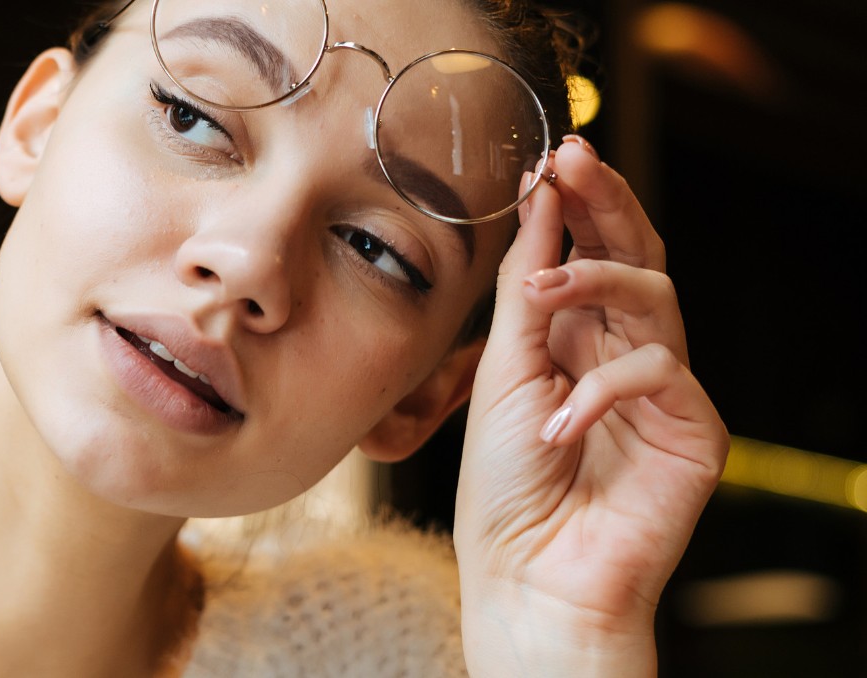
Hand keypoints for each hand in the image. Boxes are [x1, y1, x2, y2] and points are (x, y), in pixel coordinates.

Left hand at [454, 137, 729, 676]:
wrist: (528, 577)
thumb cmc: (504, 487)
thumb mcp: (499, 374)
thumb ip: (524, 294)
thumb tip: (538, 199)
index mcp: (574, 340)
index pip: (588, 253)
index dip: (577, 202)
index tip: (553, 153)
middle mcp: (623, 354)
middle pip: (637, 256)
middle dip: (607, 202)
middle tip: (578, 158)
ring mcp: (664, 389)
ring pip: (657, 296)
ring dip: (597, 278)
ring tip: (542, 285)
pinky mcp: (696, 429)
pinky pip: (659, 373)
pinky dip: (601, 390)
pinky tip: (557, 424)